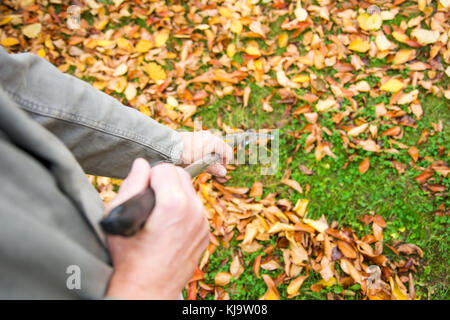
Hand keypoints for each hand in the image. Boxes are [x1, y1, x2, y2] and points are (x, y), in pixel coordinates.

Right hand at [105, 158, 209, 298]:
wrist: (147, 291)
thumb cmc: (128, 257)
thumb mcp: (119, 217)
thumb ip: (132, 184)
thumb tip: (141, 164)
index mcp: (174, 204)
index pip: (165, 168)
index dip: (149, 177)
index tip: (141, 192)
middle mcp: (194, 211)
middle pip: (181, 175)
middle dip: (164, 181)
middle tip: (149, 200)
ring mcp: (202, 223)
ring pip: (190, 191)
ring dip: (174, 194)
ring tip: (158, 214)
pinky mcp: (205, 233)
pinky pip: (195, 208)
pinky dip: (183, 209)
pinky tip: (168, 225)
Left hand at [179, 131, 232, 176]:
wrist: (169, 145)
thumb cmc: (185, 155)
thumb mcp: (200, 164)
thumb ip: (213, 168)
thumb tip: (223, 172)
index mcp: (214, 142)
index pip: (227, 152)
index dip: (226, 162)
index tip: (222, 170)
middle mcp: (210, 136)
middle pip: (221, 149)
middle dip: (219, 159)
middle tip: (214, 169)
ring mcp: (203, 135)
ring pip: (213, 147)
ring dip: (212, 156)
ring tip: (205, 164)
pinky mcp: (196, 136)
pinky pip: (206, 144)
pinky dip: (206, 151)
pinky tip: (198, 158)